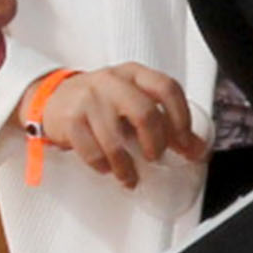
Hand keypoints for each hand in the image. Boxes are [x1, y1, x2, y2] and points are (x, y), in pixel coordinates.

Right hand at [29, 65, 201, 187]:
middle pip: (145, 112)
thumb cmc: (102, 102)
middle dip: (155, 142)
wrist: (53, 98)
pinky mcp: (70, 120)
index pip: (167, 88)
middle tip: (155, 157)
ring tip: (130, 178)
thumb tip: (199, 150)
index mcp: (134, 74)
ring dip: (126, 167)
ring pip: (115, 140)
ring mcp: (89, 99)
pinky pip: (92, 152)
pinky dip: (103, 167)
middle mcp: (112, 82)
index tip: (186, 143)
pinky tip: (107, 169)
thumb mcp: (134, 103)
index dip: (181, 118)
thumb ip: (166, 124)